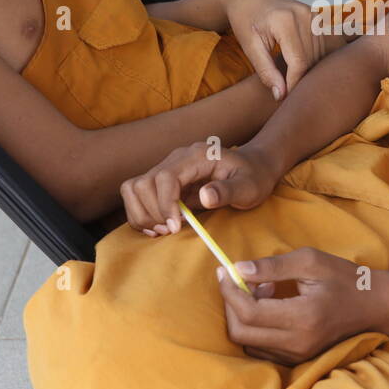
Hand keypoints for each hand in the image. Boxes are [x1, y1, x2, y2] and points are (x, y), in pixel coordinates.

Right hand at [120, 141, 280, 235]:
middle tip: (169, 231)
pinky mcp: (165, 182)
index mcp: (196, 156)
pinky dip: (142, 214)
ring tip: (161, 231)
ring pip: (134, 188)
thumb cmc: (254, 176)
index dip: (165, 204)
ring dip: (142, 213)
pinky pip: (140, 196)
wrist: (254, 167)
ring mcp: (168, 169)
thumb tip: (205, 196)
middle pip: (144, 183)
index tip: (175, 227)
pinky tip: (158, 228)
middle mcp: (177, 159)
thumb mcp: (249, 186)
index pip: (165, 177)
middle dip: (152, 212)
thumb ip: (228, 191)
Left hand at [214, 247, 388, 364]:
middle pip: (240, 332)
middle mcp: (298, 343)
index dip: (229, 290)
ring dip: (243, 316)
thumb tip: (238, 269)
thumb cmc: (345, 278)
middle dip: (230, 304)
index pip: (249, 312)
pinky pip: (260, 348)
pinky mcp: (297, 359)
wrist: (375, 306)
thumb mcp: (311, 261)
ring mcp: (297, 355)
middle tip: (239, 278)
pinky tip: (271, 306)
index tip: (224, 270)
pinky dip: (255, 327)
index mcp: (302, 317)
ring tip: (263, 290)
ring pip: (247, 343)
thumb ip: (272, 266)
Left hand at [221, 0, 346, 100]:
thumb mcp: (249, 47)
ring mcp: (314, 14)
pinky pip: (322, 45)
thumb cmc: (244, 21)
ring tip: (291, 80)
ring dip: (308, 70)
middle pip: (312, 59)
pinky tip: (301, 66)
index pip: (299, 62)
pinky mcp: (318, 16)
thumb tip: (281, 95)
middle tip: (287, 92)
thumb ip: (266, 71)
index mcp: (285, 20)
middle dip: (301, 78)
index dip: (294, 83)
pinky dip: (313, 59)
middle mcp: (304, 15)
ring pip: (319, 54)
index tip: (284, 97)